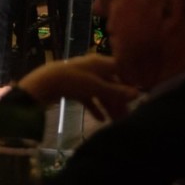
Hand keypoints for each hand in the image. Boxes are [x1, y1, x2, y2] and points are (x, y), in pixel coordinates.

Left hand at [18, 54, 136, 123]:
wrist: (45, 84)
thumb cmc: (74, 81)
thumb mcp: (97, 87)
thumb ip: (116, 92)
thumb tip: (138, 94)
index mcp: (100, 63)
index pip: (121, 68)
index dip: (130, 81)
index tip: (139, 95)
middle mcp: (94, 68)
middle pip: (112, 83)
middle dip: (119, 99)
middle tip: (127, 116)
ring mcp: (84, 78)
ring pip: (101, 92)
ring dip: (109, 106)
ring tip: (116, 121)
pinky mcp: (75, 88)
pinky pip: (89, 97)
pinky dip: (95, 107)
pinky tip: (101, 119)